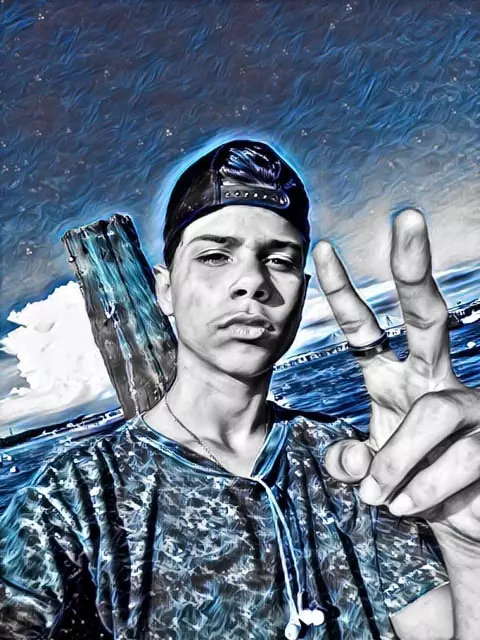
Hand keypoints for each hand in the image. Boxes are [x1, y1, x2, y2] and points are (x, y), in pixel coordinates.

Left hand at [312, 208, 479, 542]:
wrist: (461, 521)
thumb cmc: (410, 485)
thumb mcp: (369, 472)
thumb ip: (350, 462)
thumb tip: (353, 465)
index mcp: (391, 378)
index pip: (365, 330)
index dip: (343, 293)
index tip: (323, 249)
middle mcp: (432, 377)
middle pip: (427, 315)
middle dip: (414, 269)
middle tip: (407, 217)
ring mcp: (468, 403)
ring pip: (434, 412)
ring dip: (401, 462)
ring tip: (384, 499)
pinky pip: (458, 459)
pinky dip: (426, 490)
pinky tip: (415, 506)